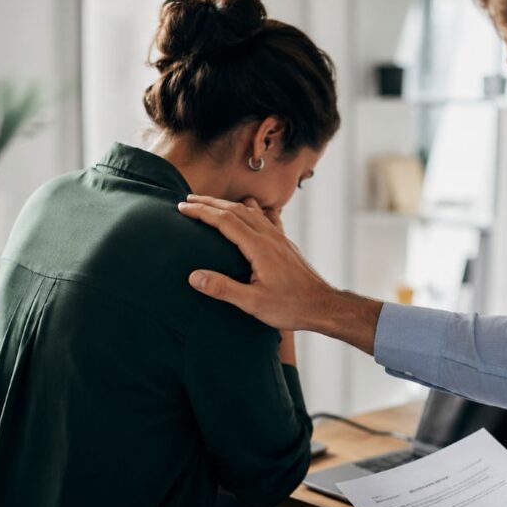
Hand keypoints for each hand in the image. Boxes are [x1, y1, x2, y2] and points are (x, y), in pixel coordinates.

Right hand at [178, 195, 334, 331]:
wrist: (324, 306)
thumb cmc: (291, 307)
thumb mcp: (253, 303)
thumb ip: (223, 288)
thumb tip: (194, 276)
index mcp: (259, 247)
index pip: (224, 221)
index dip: (202, 211)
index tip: (183, 207)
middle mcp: (269, 237)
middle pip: (236, 210)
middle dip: (210, 203)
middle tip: (189, 199)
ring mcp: (279, 239)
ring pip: (251, 213)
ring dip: (228, 205)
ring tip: (211, 204)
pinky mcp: (286, 245)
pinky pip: (265, 219)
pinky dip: (249, 211)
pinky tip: (250, 209)